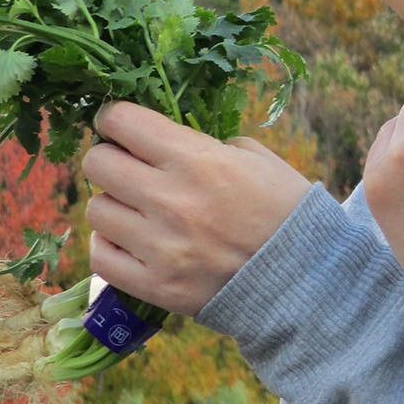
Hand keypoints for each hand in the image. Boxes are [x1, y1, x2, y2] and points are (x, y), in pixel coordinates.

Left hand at [84, 102, 312, 315]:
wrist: (306, 276)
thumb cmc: (285, 209)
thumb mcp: (257, 159)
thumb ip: (206, 145)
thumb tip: (164, 143)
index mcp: (200, 160)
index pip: (122, 122)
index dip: (115, 118)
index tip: (119, 125)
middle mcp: (172, 200)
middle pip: (98, 163)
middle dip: (110, 157)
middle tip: (127, 166)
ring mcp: (160, 246)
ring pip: (97, 209)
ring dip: (114, 204)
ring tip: (138, 209)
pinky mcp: (154, 285)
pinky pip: (101, 256)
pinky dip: (112, 244)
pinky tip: (134, 240)